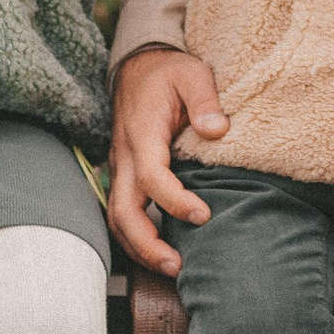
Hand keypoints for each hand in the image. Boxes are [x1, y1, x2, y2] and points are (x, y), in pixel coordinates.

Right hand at [107, 48, 226, 275]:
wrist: (137, 66)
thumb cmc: (168, 72)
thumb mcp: (192, 73)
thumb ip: (205, 99)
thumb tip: (217, 130)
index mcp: (142, 132)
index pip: (150, 177)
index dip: (174, 201)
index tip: (204, 215)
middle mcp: (125, 155)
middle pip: (122, 210)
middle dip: (146, 244)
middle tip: (177, 266)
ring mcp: (121, 167)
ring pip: (117, 218)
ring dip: (139, 247)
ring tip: (171, 267)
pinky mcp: (124, 175)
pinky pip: (121, 212)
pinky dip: (136, 237)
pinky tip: (160, 251)